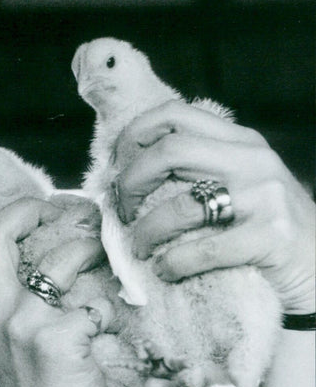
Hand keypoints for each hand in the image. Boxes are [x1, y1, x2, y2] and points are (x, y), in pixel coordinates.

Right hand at [0, 197, 115, 386]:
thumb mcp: (10, 339)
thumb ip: (15, 299)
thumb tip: (49, 252)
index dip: (10, 215)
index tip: (43, 213)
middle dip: (39, 211)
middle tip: (75, 214)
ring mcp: (24, 324)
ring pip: (59, 259)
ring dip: (90, 250)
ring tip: (107, 257)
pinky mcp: (59, 340)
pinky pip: (93, 302)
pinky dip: (108, 307)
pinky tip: (110, 322)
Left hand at [113, 100, 314, 313]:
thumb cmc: (266, 230)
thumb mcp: (239, 184)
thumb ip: (198, 171)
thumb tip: (125, 177)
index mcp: (240, 141)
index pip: (174, 115)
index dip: (133, 136)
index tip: (116, 168)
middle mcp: (253, 160)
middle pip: (169, 151)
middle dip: (131, 183)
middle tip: (123, 212)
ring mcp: (265, 197)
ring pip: (180, 205)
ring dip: (145, 232)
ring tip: (140, 248)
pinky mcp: (270, 237)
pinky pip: (201, 249)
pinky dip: (172, 263)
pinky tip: (165, 270)